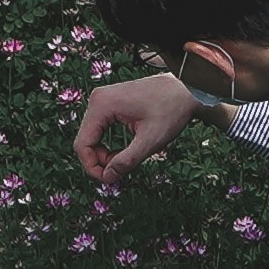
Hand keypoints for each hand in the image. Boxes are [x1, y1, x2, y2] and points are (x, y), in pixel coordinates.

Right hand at [75, 70, 206, 183]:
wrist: (185, 88)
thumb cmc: (171, 110)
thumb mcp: (150, 141)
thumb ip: (127, 161)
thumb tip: (108, 177)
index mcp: (102, 105)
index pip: (82, 145)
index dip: (92, 167)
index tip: (109, 179)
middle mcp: (97, 99)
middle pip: (84, 140)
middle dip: (99, 161)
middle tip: (120, 171)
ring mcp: (102, 99)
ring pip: (91, 136)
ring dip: (104, 153)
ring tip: (125, 160)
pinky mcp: (109, 102)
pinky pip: (99, 129)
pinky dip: (108, 144)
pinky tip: (123, 150)